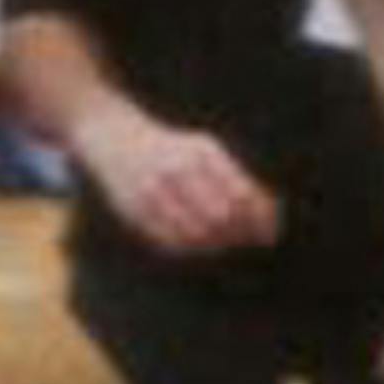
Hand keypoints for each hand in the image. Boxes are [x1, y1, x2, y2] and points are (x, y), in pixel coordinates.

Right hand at [67, 104, 280, 257]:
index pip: (242, 194)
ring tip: (223, 241)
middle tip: (247, 240)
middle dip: (239, 233)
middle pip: (222, 216)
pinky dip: (191, 247)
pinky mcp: (134, 210)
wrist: (112, 136)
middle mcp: (177, 170)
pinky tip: (198, 243)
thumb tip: (269, 213)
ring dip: (216, 244)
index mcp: (201, 153)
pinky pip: (171, 241)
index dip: (261, 218)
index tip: (271, 232)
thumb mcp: (205, 150)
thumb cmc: (171, 148)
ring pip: (197, 233)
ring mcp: (154, 191)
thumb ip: (236, 178)